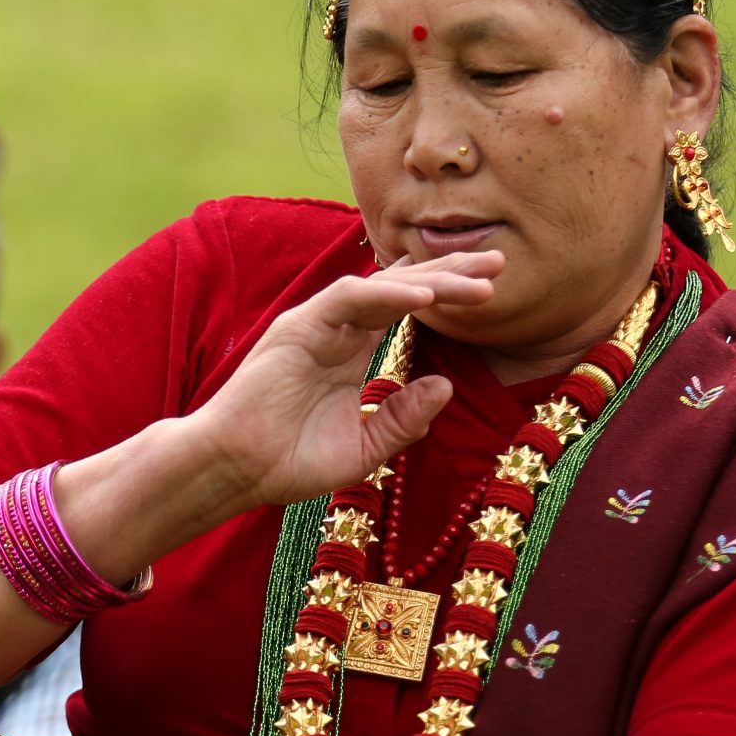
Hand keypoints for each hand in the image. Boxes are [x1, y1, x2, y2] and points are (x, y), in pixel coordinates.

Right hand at [188, 252, 501, 509]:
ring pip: (382, 288)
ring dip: (431, 282)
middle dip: (450, 275)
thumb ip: (404, 418)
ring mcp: (317, 325)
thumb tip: (444, 385)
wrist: (237, 471)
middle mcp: (338, 331)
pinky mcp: (298, 327)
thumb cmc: (289, 462)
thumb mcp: (365, 447)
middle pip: (401, 290)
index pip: (405, 312)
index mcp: (352, 354)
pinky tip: (424, 298)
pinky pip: (349, 299)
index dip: (446, 297)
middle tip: (498, 264)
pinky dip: (387, 294)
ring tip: (478, 283)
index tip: (491, 291)